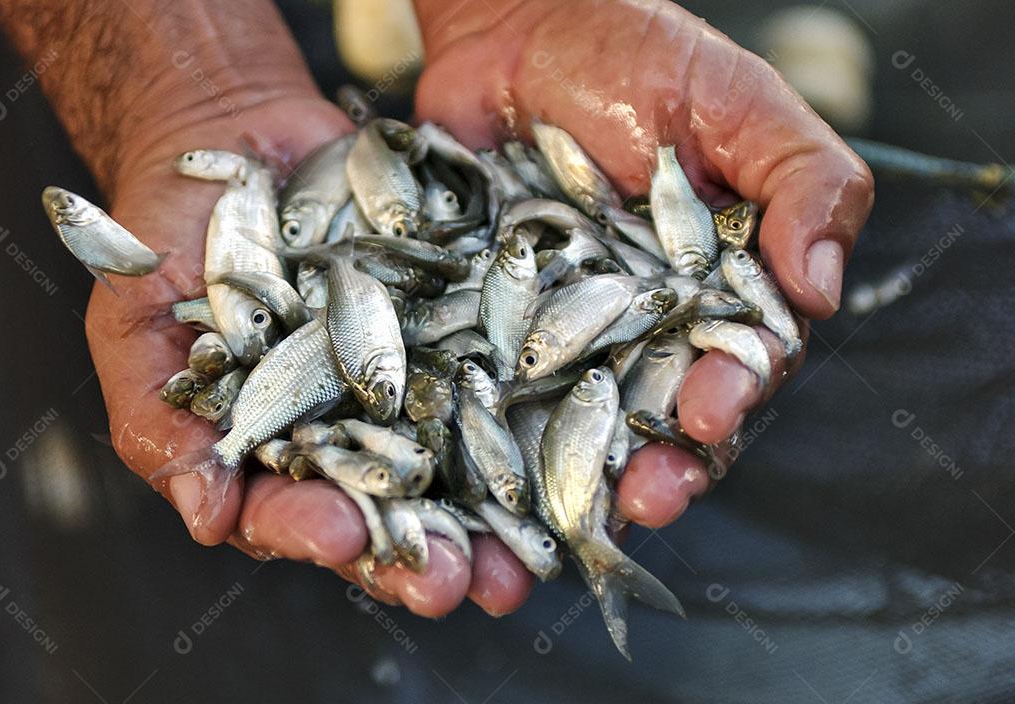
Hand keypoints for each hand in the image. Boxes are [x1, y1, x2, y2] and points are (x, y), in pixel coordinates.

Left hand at [413, 0, 872, 522]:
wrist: (513, 29)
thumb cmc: (634, 54)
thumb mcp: (734, 102)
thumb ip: (803, 181)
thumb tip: (820, 288)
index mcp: (711, 287)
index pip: (735, 362)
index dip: (730, 394)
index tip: (713, 413)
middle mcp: (639, 323)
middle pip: (656, 415)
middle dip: (660, 464)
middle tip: (646, 499)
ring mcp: (558, 329)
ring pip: (574, 424)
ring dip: (575, 479)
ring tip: (570, 519)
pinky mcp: (487, 324)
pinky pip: (489, 391)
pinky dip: (487, 438)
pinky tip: (482, 481)